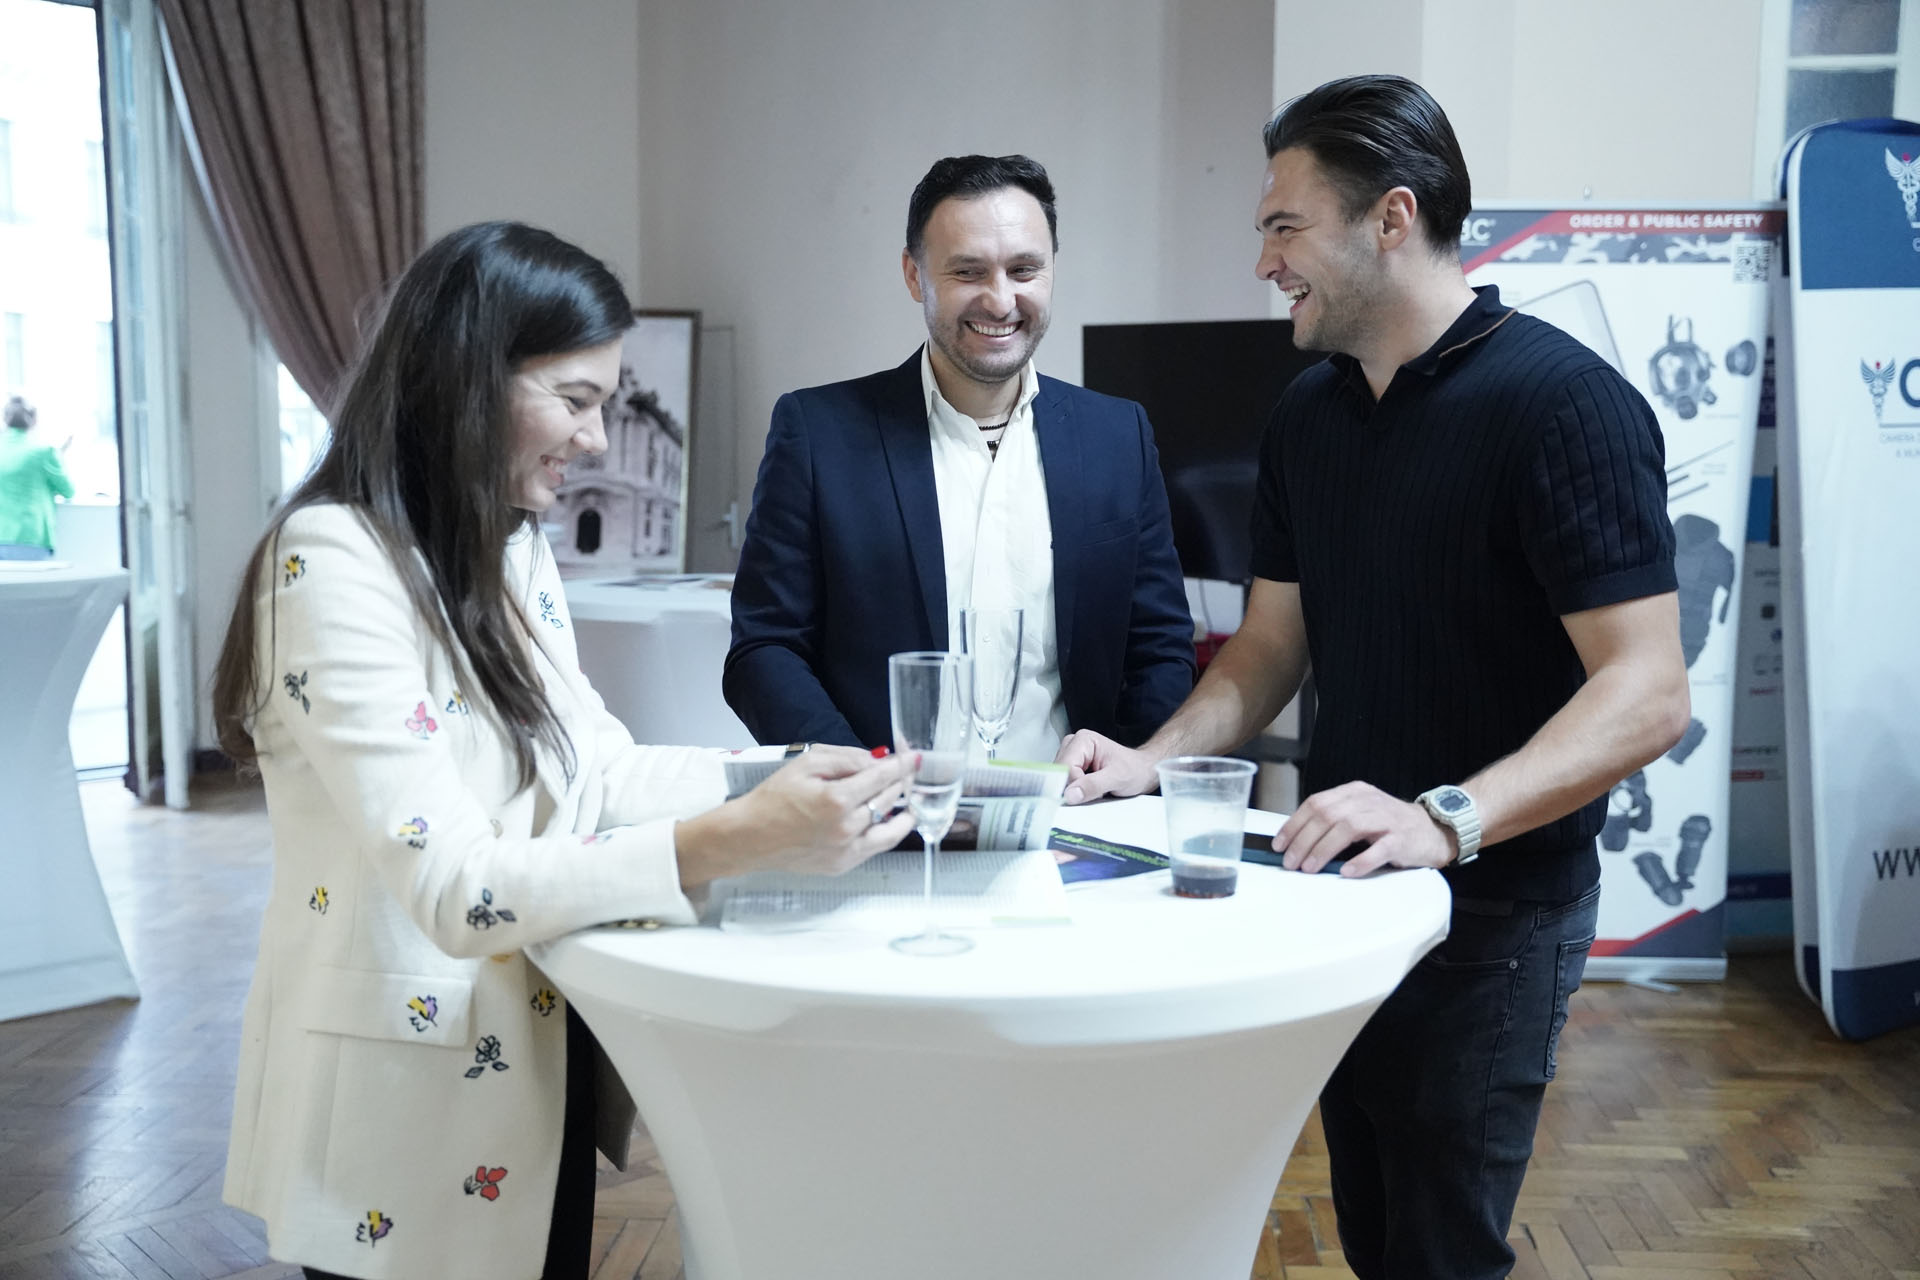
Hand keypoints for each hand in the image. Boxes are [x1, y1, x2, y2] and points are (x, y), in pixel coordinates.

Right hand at [677, 747, 913, 884]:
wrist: (750, 837)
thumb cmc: (773, 798)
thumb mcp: (806, 763)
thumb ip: (846, 758)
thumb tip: (876, 760)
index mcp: (837, 799)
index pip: (883, 777)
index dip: (902, 764)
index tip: (913, 757)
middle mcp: (847, 828)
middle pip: (889, 799)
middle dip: (900, 781)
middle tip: (905, 771)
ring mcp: (847, 850)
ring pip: (891, 826)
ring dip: (904, 809)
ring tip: (908, 796)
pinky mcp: (844, 865)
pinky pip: (878, 846)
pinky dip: (890, 830)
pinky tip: (894, 819)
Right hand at [1055, 729, 1158, 804]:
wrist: (1144, 771)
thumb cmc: (1135, 770)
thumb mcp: (1117, 778)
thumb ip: (1093, 786)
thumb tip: (1070, 794)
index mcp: (1083, 740)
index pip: (1065, 767)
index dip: (1073, 785)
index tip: (1086, 796)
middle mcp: (1073, 745)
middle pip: (1060, 773)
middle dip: (1073, 788)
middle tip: (1095, 792)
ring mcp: (1071, 756)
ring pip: (1060, 779)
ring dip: (1075, 790)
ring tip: (1095, 789)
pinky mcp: (1072, 767)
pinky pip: (1065, 783)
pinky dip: (1075, 791)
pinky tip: (1089, 790)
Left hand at [1273, 781, 1454, 876]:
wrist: (1432, 830)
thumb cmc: (1390, 826)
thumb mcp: (1359, 815)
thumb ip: (1333, 822)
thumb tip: (1296, 842)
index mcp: (1354, 793)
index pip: (1316, 803)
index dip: (1294, 824)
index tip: (1280, 844)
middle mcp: (1368, 801)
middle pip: (1327, 815)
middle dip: (1303, 840)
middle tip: (1291, 862)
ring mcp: (1386, 818)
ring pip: (1348, 828)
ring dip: (1324, 849)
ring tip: (1310, 868)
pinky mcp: (1401, 838)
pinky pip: (1379, 848)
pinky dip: (1360, 861)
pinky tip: (1346, 871)